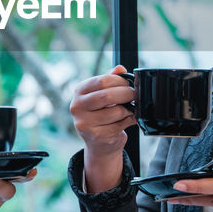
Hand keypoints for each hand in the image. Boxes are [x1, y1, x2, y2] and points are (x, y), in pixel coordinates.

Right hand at [69, 66, 135, 192]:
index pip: (102, 81)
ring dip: (128, 110)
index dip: (120, 81)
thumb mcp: (102, 94)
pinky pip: (119, 125)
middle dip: (126, 94)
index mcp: (79, 92)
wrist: (99, 142)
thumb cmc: (101, 114)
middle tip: (134, 94)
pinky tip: (128, 120)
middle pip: (107, 96)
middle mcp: (77, 107)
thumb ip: (110, 80)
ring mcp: (85, 123)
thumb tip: (120, 68)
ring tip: (129, 109)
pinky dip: (128, 121)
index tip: (128, 83)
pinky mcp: (96, 136)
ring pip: (116, 112)